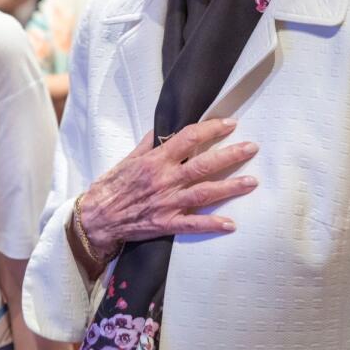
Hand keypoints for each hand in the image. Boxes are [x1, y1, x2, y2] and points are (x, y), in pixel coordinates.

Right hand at [76, 118, 258, 259]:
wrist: (97, 218)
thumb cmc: (112, 186)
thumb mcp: (128, 159)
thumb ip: (149, 144)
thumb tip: (165, 128)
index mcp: (155, 160)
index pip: (188, 138)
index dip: (211, 129)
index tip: (230, 124)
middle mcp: (164, 180)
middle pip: (203, 164)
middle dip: (230, 155)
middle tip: (252, 148)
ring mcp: (167, 203)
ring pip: (204, 193)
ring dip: (230, 187)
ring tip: (252, 182)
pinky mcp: (166, 224)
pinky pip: (192, 225)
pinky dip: (212, 225)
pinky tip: (231, 224)